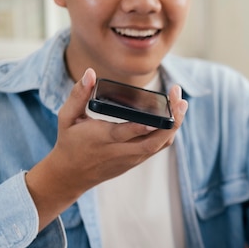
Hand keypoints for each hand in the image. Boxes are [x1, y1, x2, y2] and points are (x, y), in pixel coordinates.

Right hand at [26, 68, 187, 229]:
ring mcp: (131, 158)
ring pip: (159, 145)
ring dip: (174, 126)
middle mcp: (121, 151)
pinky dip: (168, 133)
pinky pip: (158, 148)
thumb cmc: (69, 142)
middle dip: (171, 122)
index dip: (143, 125)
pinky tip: (173, 117)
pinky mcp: (136, 161)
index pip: (126, 133)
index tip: (160, 112)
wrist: (71, 175)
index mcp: (102, 139)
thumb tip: (90, 72)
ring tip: (181, 104)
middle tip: (181, 100)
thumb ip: (78, 95)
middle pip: (152, 141)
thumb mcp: (67, 117)